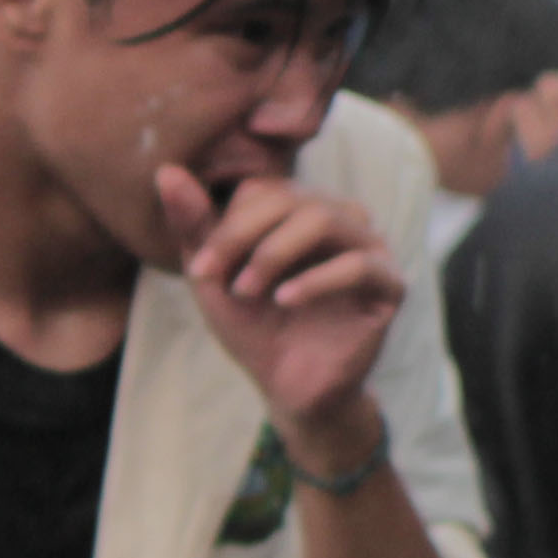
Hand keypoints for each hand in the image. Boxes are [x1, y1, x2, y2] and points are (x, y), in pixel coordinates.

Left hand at [158, 163, 401, 443]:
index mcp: (302, 211)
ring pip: (326, 220)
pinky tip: (284, 302)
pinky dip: (315, 281)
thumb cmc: (253, 326)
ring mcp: (371, 249)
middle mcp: (342, 221)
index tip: (201, 269)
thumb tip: (166, 171)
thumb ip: (195, 226)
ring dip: (275, 253)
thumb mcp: (214, 276)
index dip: (228, 225)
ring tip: (247, 291)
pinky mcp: (390, 285)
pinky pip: (358, 266)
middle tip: (216, 278)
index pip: (265, 191)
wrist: (291, 386)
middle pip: (293, 199)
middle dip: (243, 236)